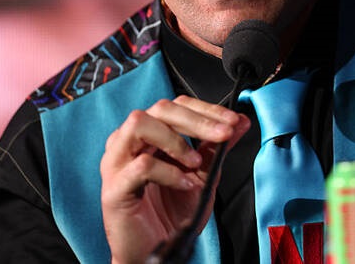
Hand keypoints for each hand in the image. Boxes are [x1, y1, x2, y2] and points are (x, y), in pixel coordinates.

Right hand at [100, 95, 250, 263]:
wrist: (157, 250)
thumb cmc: (173, 211)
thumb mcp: (204, 173)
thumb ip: (218, 146)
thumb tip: (241, 121)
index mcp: (149, 134)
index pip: (177, 105)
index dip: (207, 109)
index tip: (233, 121)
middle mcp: (129, 141)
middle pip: (160, 109)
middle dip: (198, 120)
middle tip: (224, 134)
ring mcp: (117, 162)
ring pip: (139, 124)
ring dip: (175, 140)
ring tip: (196, 162)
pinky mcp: (114, 187)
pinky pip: (140, 166)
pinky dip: (168, 172)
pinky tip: (184, 184)